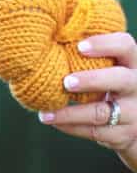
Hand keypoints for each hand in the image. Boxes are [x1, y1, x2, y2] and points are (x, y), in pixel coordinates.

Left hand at [38, 33, 136, 172]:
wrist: (134, 122)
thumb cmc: (108, 83)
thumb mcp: (107, 66)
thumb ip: (86, 55)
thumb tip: (45, 38)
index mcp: (130, 63)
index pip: (125, 45)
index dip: (104, 44)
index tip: (79, 46)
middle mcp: (136, 86)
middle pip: (120, 79)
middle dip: (92, 80)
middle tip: (66, 82)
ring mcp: (134, 112)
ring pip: (102, 112)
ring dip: (70, 113)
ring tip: (45, 112)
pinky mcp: (125, 134)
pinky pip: (96, 132)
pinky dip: (71, 127)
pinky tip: (53, 121)